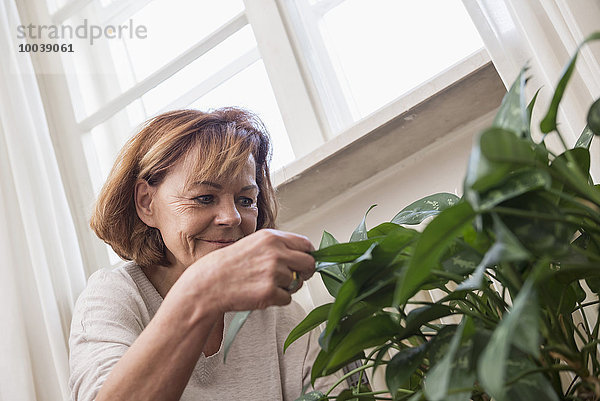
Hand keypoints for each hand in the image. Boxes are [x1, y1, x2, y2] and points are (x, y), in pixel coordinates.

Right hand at [184, 229, 314, 311]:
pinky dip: (277, 300)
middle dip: (305, 273)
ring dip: (286, 287)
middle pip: (309, 264)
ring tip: (264, 284)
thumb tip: (304, 255)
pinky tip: (259, 294)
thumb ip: (279, 247)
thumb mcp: (255, 244)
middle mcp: (276, 252)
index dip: (308, 255)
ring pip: (297, 283)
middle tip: (294, 278)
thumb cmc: (230, 265)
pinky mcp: (270, 292)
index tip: (303, 263)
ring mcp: (274, 272)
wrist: (208, 284)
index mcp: (272, 237)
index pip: (306, 244)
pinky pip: (287, 299)